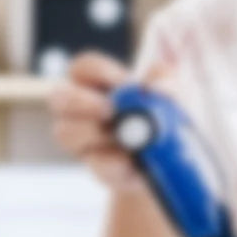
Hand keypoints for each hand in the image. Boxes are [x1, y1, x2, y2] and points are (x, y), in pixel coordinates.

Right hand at [50, 52, 172, 190]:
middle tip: (109, 110)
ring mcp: (86, 142)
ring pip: (64, 132)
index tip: (121, 82)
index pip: (83, 68)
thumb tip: (156, 88)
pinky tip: (131, 162)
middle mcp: (84, 112)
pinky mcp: (100, 169)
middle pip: (59, 98)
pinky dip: (115, 162)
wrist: (177, 163)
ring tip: (122, 137)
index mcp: (100, 85)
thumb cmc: (168, 119)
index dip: (97, 70)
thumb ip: (166, 81)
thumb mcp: (174, 94)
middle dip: (80, 101)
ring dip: (92, 132)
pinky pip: (95, 164)